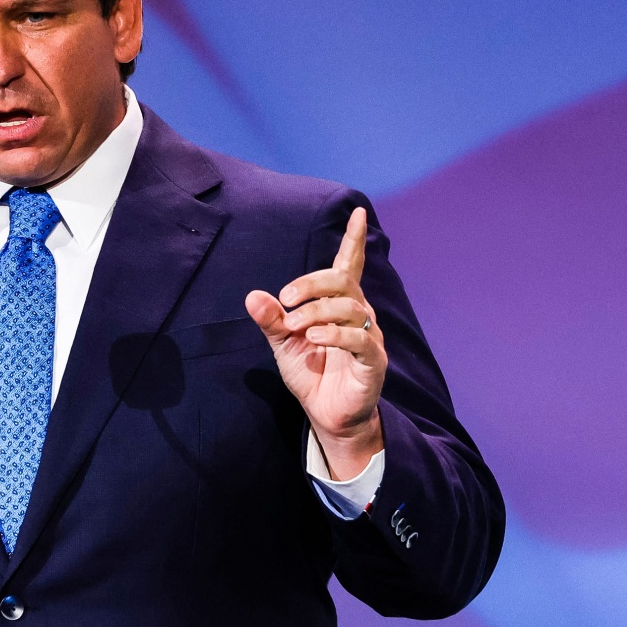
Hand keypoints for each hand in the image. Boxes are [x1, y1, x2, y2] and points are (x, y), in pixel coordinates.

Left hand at [245, 207, 385, 479]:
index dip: (354, 239)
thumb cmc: (311, 373)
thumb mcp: (282, 343)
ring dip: (315, 311)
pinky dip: (334, 334)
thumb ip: (271, 319)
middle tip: (285, 298)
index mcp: (338, 305)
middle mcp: (359, 314)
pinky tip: (314, 337)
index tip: (358, 212)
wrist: (326, 415)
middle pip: (343, 280)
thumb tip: (252, 296)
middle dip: (312, 282)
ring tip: (294, 327)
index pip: (349, 265)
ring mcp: (369, 336)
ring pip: (348, 306)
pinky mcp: (374, 360)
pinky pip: (360, 338)